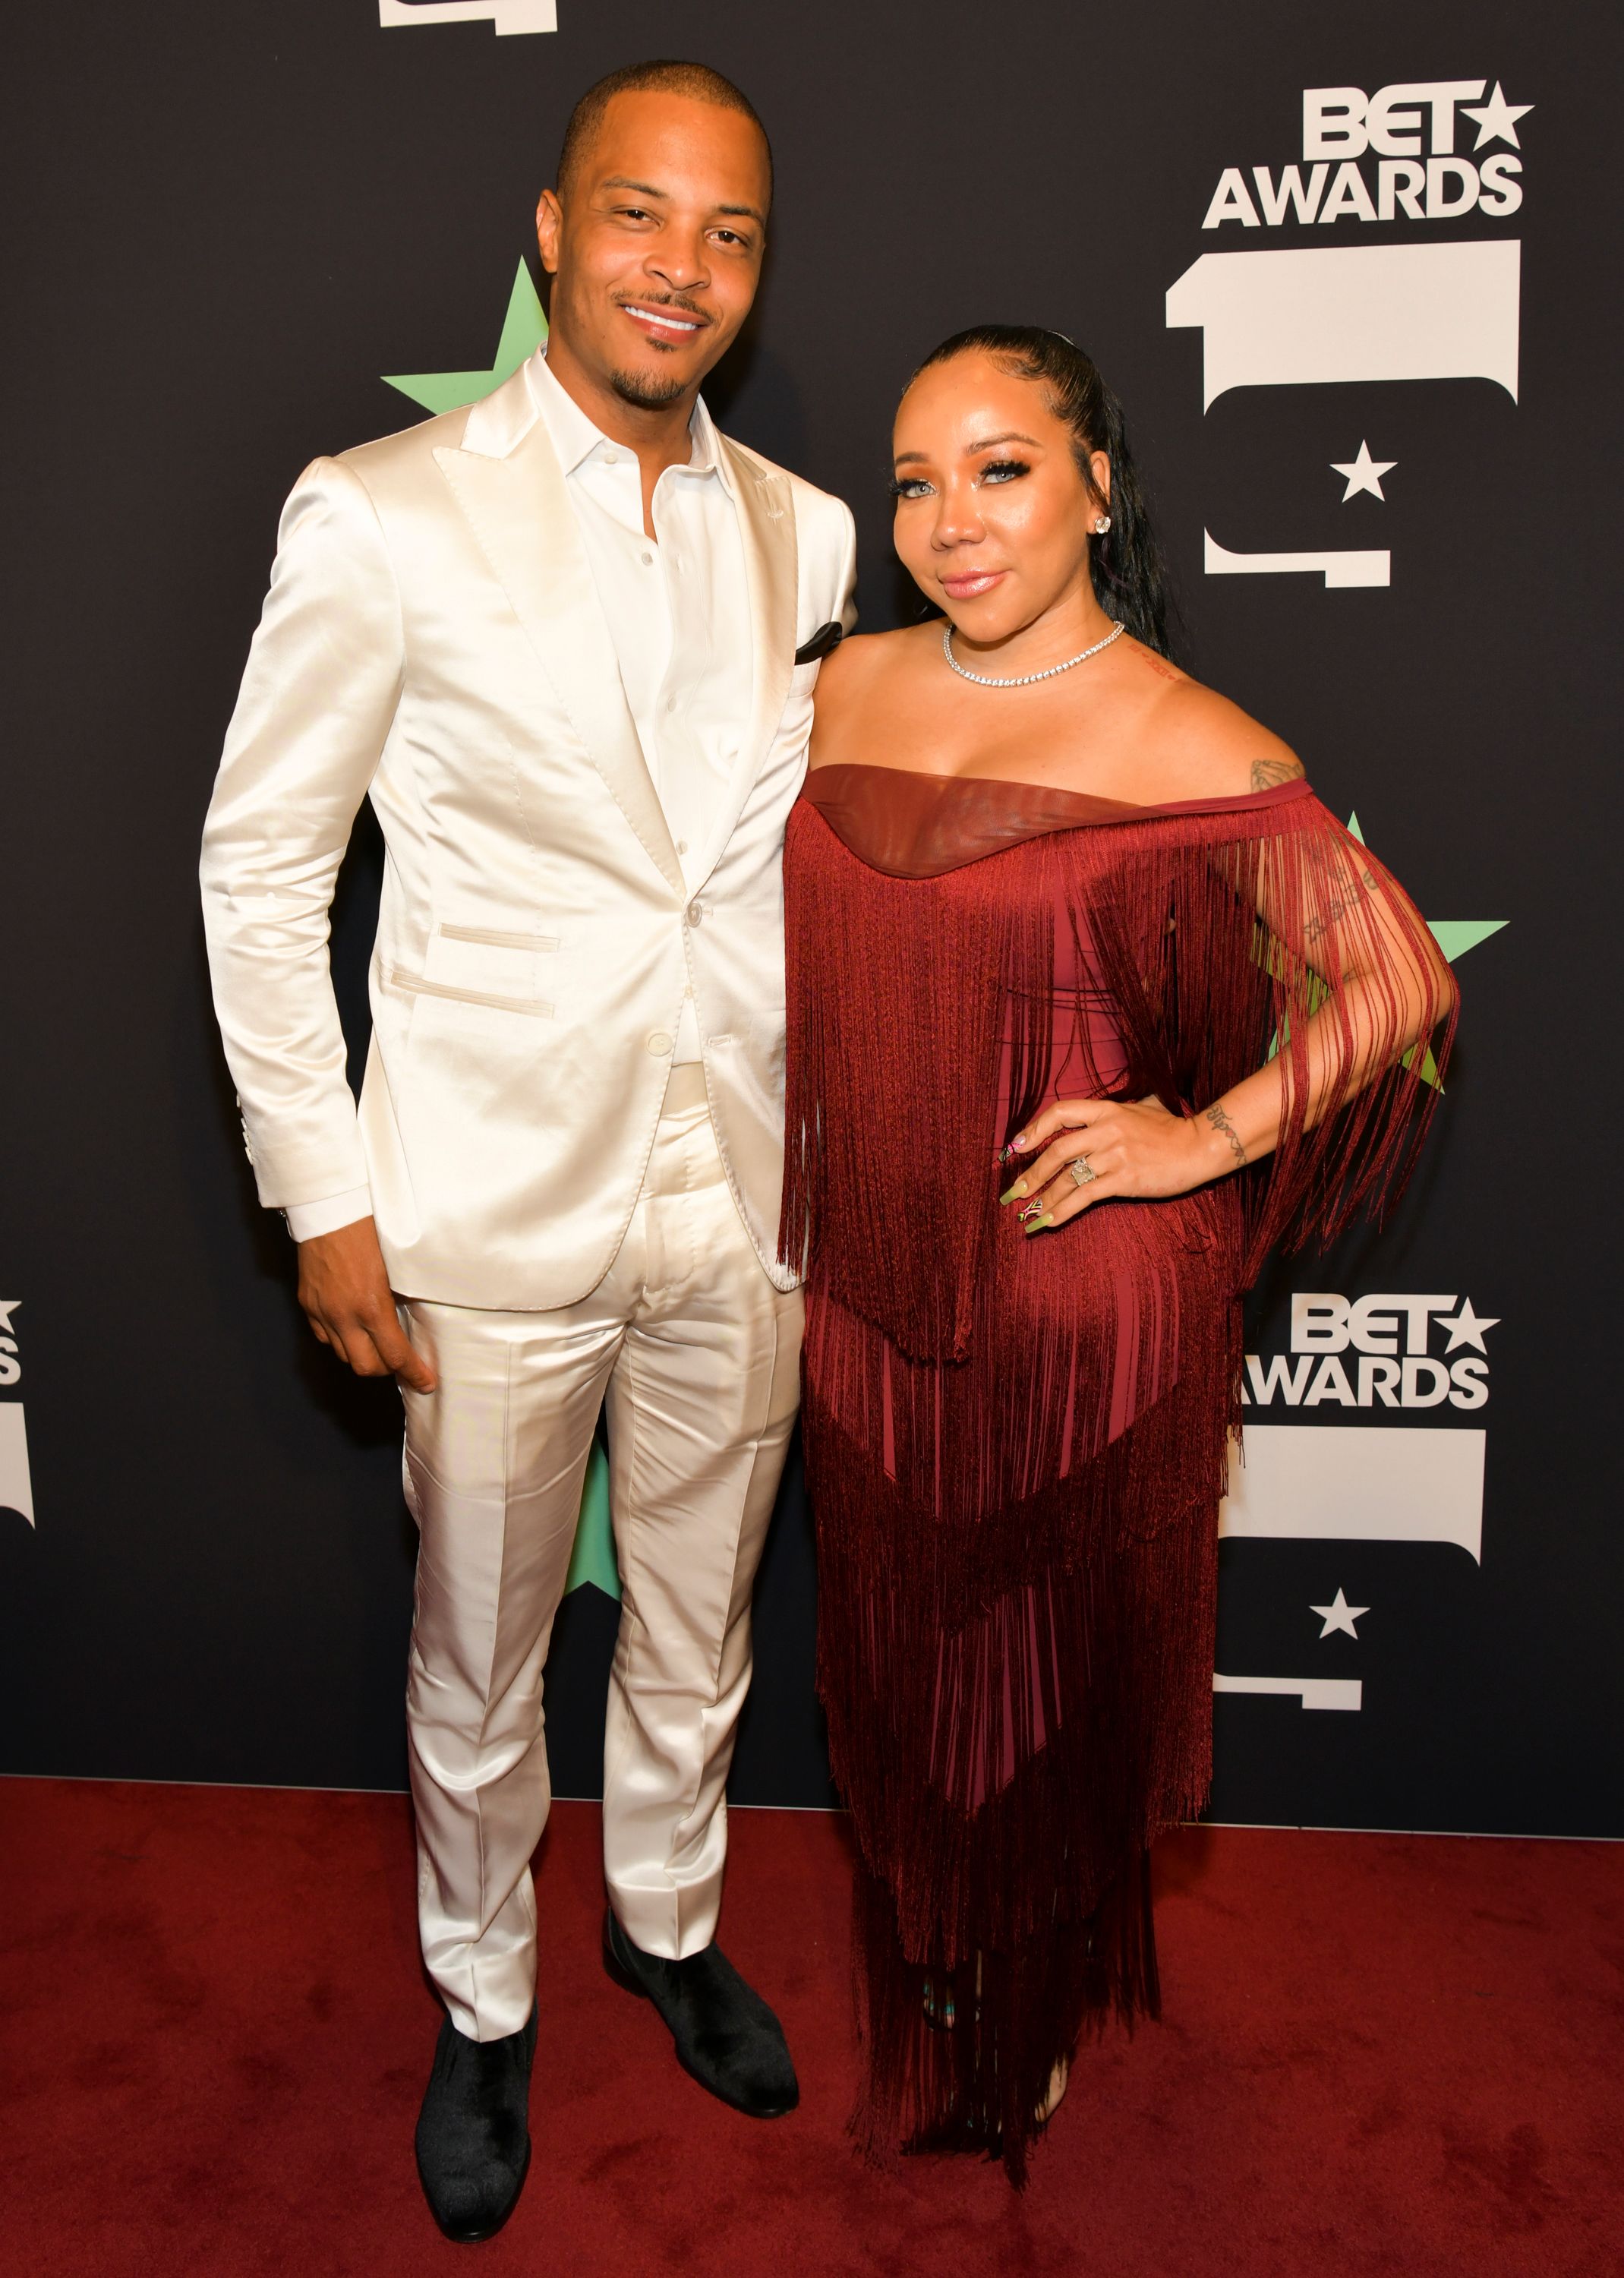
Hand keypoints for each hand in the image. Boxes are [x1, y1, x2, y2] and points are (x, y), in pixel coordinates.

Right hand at [295, 1217, 436, 1390]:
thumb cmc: (369, 1232)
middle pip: (365, 1366)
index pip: (395, 1356)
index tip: (425, 1382)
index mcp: (372, 1307)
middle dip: (386, 1370)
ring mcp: (322, 1311)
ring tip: (377, 1346)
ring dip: (362, 1355)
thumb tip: (409, 1324)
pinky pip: (323, 1336)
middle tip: (401, 1364)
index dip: (413, 1374)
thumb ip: (398, 1300)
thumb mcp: (395, 1269)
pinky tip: (352, 1329)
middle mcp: (344, 1315)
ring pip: (342, 1354)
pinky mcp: (307, 1304)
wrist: (331, 1210)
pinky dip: (340, 1340)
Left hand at [996, 1096, 1213, 1233]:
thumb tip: (1087, 1120)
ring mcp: (1115, 1154)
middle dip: (1031, 1174)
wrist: (1199, 1147)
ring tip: (1028, 1215)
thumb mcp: (1139, 1109)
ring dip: (1044, 1198)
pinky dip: (1063, 1210)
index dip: (1035, 1128)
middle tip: (1014, 1193)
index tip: (1016, 1146)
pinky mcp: (1124, 1178)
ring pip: (1068, 1177)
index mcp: (1107, 1109)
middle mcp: (1107, 1129)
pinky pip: (1085, 1196)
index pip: (1061, 1112)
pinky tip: (1050, 1222)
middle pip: (1057, 1150)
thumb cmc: (1170, 1130)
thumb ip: (1111, 1113)